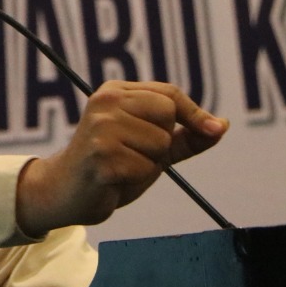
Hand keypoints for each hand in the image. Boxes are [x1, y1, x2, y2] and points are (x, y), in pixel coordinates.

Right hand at [15, 81, 227, 235]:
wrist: (64, 194)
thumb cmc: (110, 167)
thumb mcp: (150, 146)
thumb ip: (185, 136)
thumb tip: (221, 125)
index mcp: (115, 92)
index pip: (169, 93)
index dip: (194, 113)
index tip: (213, 130)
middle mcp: (106, 102)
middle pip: (167, 114)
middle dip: (162, 142)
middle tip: (134, 154)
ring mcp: (102, 127)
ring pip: (159, 143)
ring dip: (149, 164)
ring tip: (122, 167)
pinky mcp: (101, 155)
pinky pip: (146, 168)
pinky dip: (137, 179)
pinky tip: (113, 178)